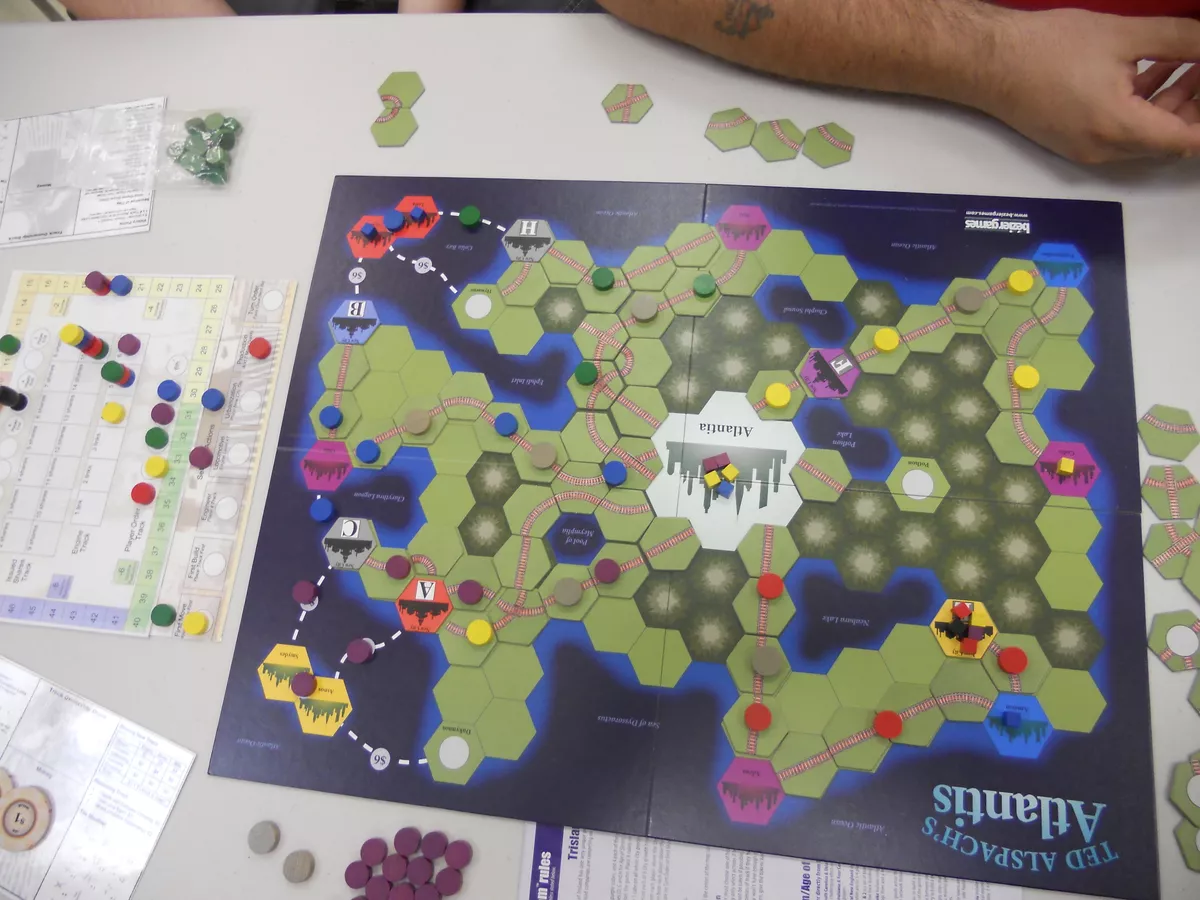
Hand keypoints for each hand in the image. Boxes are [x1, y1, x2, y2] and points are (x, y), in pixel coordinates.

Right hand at [979, 10, 1199, 163]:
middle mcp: (1104, 150)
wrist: (988, 62)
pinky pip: (1123, 134)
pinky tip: (1155, 73)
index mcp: (1118, 127)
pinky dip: (1145, 108)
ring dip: (1173, 104)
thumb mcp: (1125, 35)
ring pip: (1148, 137)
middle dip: (1197, 105)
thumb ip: (1182, 40)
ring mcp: (1087, 150)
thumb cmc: (1049, 48)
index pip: (1188, 140)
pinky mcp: (1074, 143)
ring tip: (1190, 63)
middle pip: (1171, 140)